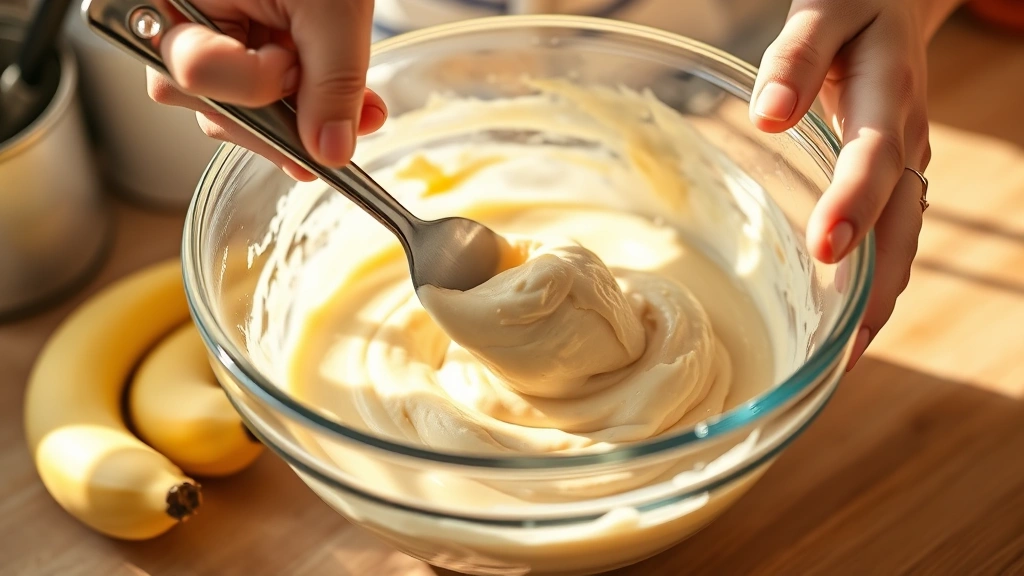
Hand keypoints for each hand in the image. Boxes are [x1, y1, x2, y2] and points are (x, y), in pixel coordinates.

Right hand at [146, 0, 386, 180]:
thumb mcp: (332, 9)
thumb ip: (331, 83)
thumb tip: (328, 153)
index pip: (199, 74)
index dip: (263, 83)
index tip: (303, 66)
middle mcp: (161, 22)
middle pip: (213, 106)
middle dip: (289, 116)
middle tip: (350, 106)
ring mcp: (187, 39)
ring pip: (234, 111)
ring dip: (297, 112)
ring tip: (346, 89)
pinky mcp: (215, 49)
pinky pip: (245, 97)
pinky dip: (292, 100)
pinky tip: (328, 94)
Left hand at [749, 0, 961, 368]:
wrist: (895, 0)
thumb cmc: (851, 6)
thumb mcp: (822, 12)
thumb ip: (795, 58)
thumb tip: (766, 117)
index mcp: (890, 100)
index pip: (876, 160)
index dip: (855, 205)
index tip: (827, 249)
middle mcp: (908, 142)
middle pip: (902, 225)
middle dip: (877, 290)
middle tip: (844, 354)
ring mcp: (908, 166)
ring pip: (903, 243)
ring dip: (879, 303)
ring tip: (845, 362)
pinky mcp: (894, 180)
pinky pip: (892, 239)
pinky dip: (875, 286)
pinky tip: (849, 323)